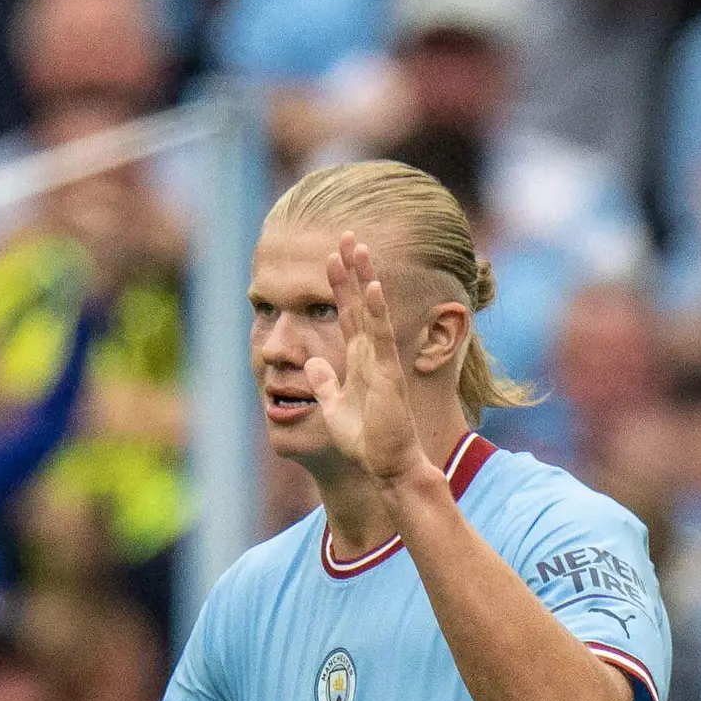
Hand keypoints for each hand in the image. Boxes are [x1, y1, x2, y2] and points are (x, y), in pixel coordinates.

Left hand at [302, 234, 425, 487]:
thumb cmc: (365, 440)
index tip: (330, 257)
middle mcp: (372, 353)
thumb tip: (312, 363)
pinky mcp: (388, 372)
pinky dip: (376, 310)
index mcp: (358, 360)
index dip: (338, 286)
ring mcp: (382, 360)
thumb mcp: (334, 407)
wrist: (386, 464)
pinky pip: (381, 336)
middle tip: (346, 236)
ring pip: (371, 310)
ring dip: (364, 278)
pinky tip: (371, 286)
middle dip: (351, 270)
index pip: (345, 315)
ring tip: (358, 247)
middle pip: (358, 303)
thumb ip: (326, 383)